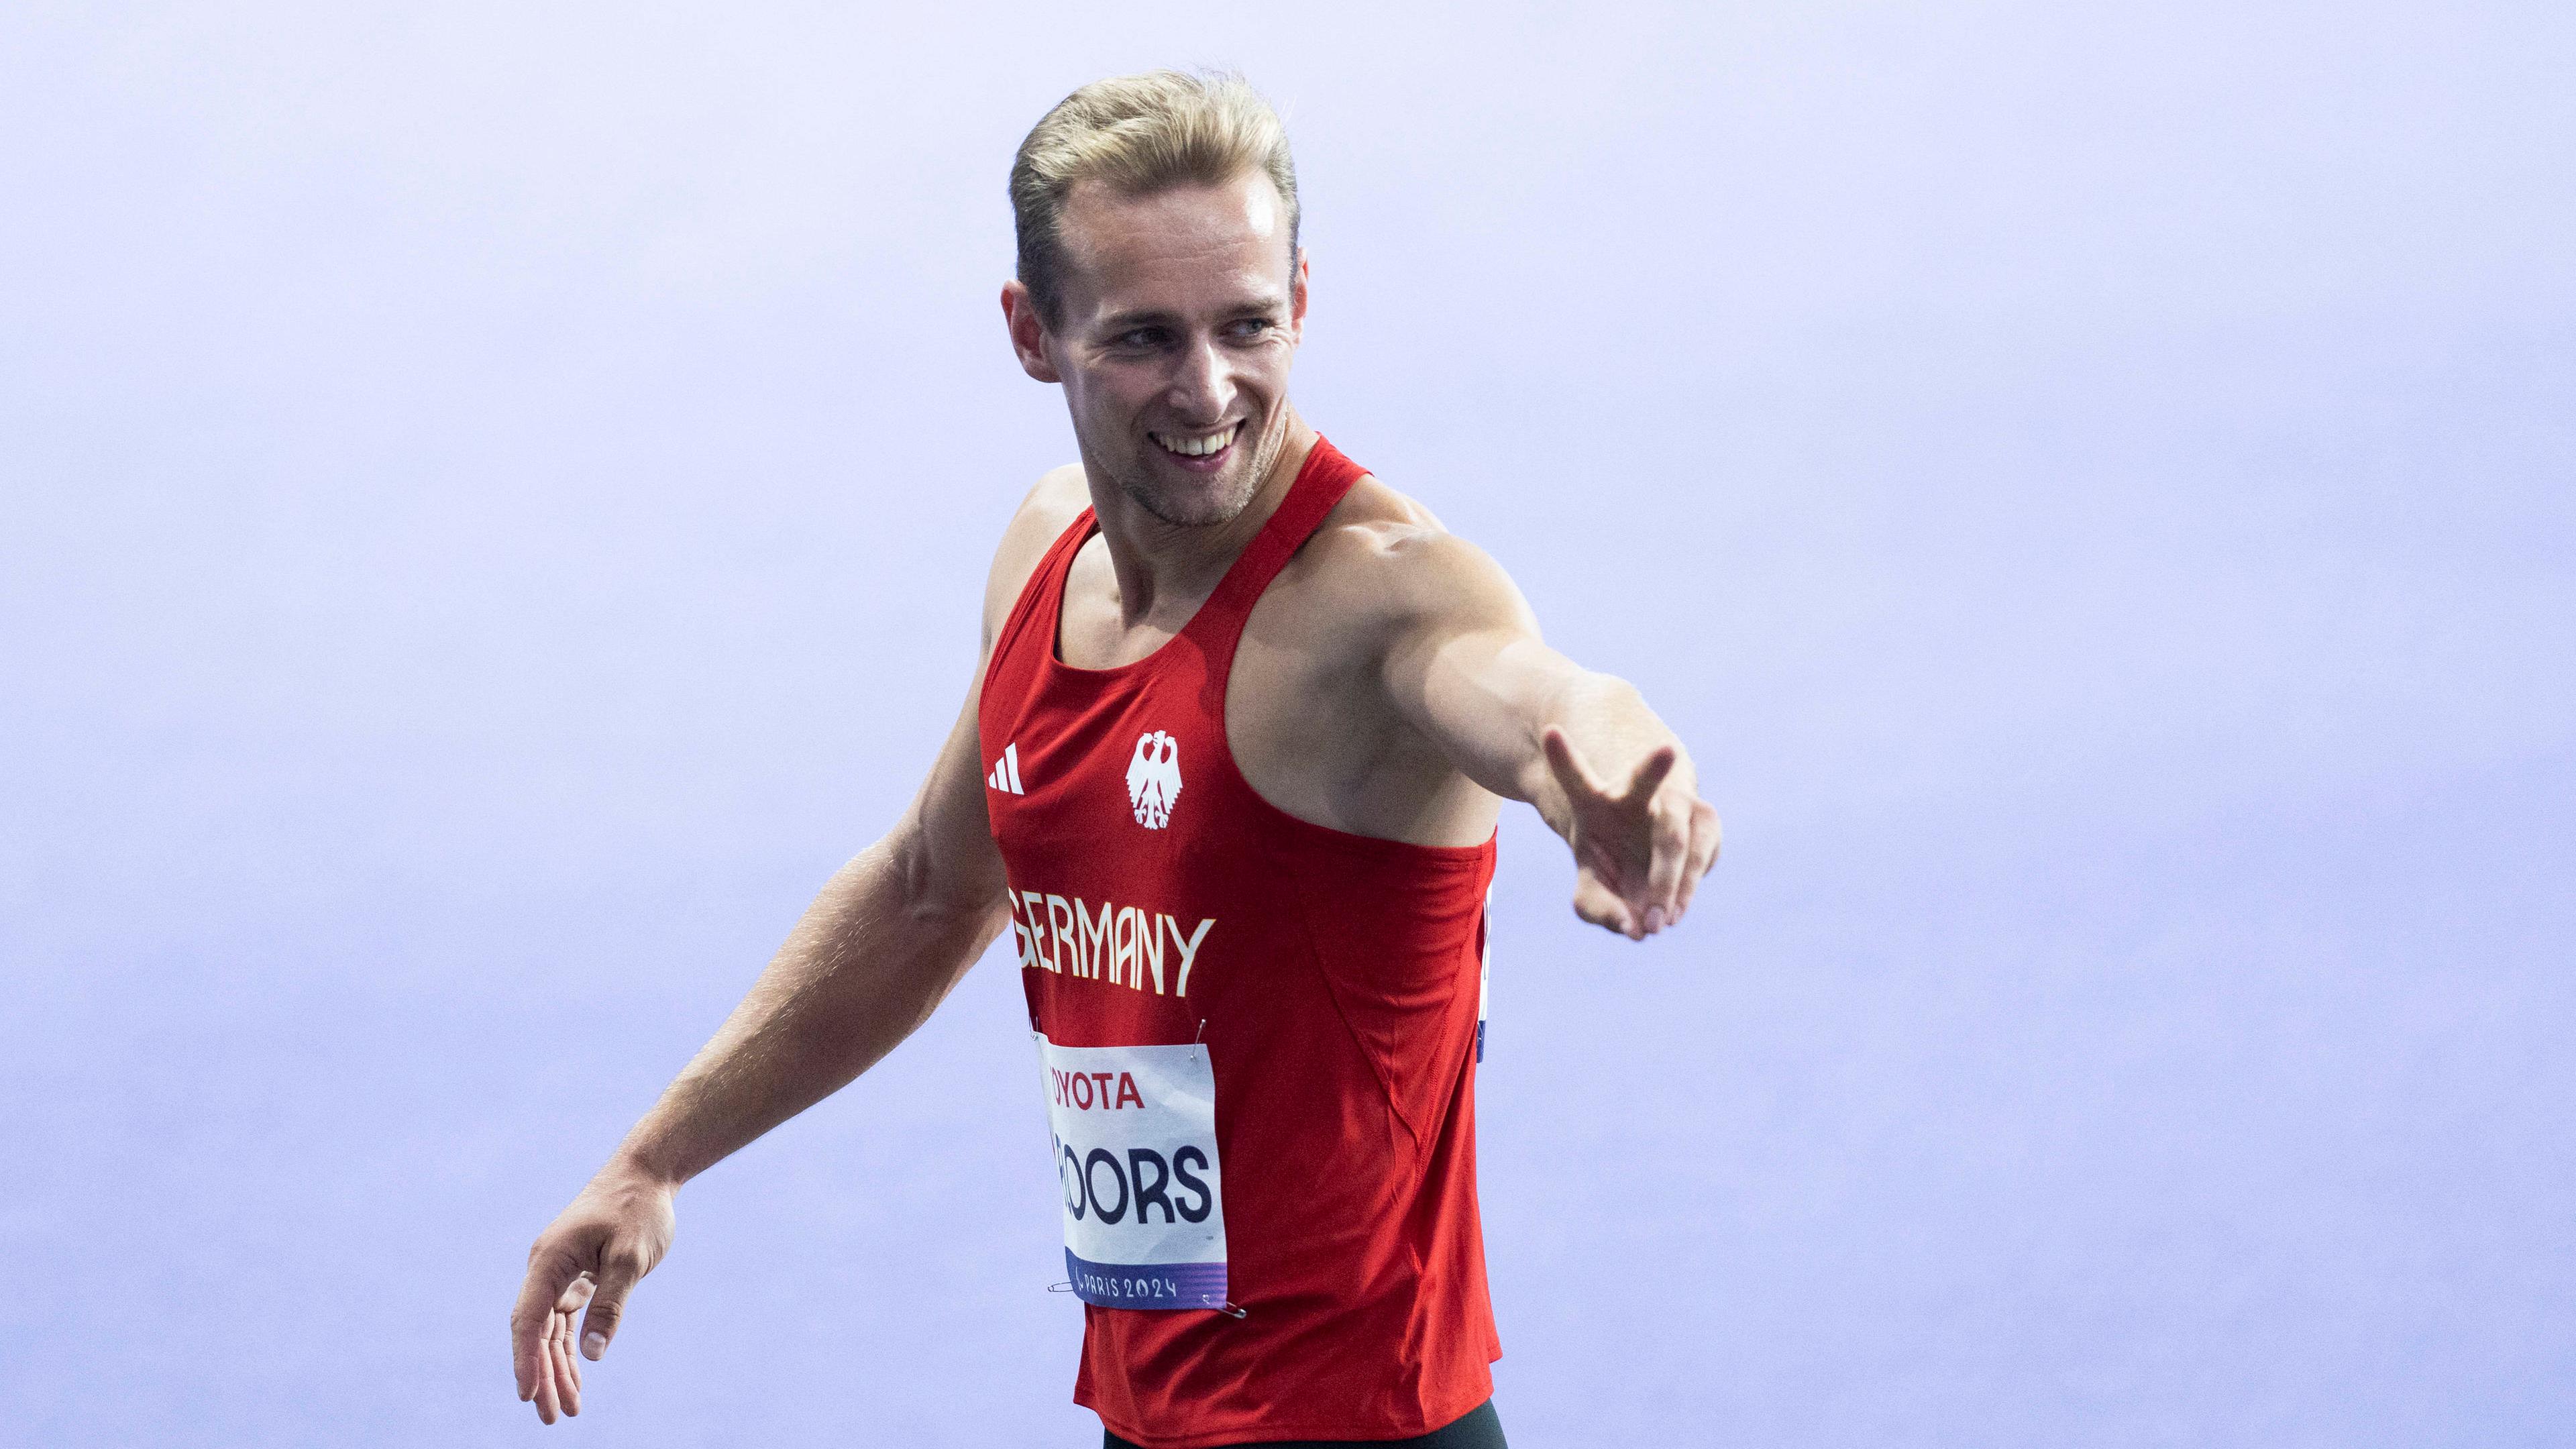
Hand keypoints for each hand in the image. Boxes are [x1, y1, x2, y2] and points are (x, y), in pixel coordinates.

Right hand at [510, 1165, 677, 1423]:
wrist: (647, 1173)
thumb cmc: (639, 1210)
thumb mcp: (630, 1259)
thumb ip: (611, 1305)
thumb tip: (594, 1354)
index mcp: (549, 1260)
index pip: (528, 1319)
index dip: (525, 1359)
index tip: (528, 1394)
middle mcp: (547, 1267)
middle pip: (534, 1331)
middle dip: (541, 1375)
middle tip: (551, 1417)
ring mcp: (560, 1272)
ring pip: (549, 1330)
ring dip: (556, 1368)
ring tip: (565, 1409)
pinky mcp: (577, 1276)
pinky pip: (566, 1319)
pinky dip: (571, 1346)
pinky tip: (578, 1375)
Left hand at [1541, 727, 1720, 938]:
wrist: (1649, 848)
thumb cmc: (1612, 862)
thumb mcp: (1591, 883)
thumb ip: (1596, 907)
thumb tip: (1633, 928)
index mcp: (1594, 801)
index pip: (1574, 778)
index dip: (1562, 758)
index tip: (1548, 732)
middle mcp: (1634, 795)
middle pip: (1642, 782)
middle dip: (1652, 769)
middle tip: (1665, 769)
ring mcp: (1674, 803)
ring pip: (1678, 833)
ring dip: (1671, 881)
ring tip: (1657, 923)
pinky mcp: (1705, 821)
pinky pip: (1703, 855)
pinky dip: (1686, 890)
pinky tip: (1672, 909)